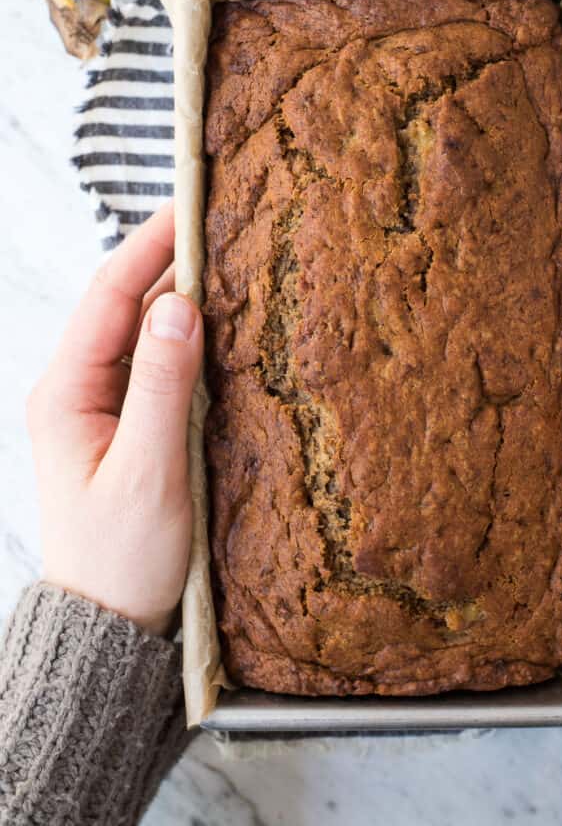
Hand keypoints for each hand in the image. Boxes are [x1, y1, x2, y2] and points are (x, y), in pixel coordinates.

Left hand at [26, 204, 202, 636]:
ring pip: (142, 328)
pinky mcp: (125, 421)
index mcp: (66, 393)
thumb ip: (162, 388)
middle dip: (168, 256)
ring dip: (181, 292)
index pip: (111, 295)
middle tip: (222, 218)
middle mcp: (76, 387)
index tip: (192, 203)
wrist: (109, 624)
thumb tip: (180, 306)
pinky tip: (220, 321)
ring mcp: (100, 403)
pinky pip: (155, 360)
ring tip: (228, 255)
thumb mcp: (147, 474)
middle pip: (124, 301)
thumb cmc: (122, 559)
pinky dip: (187, 333)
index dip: (150, 244)